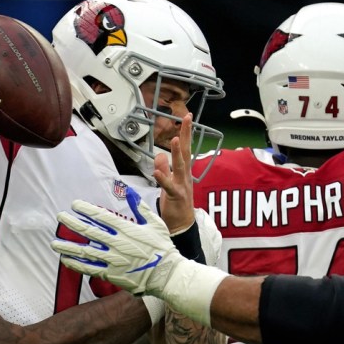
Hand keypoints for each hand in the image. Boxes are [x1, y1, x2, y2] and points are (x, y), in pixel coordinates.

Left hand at [51, 197, 184, 295]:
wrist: (167, 275)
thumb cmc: (162, 248)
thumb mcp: (155, 223)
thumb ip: (140, 207)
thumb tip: (129, 191)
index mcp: (126, 229)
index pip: (101, 216)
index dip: (86, 210)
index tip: (74, 205)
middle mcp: (116, 244)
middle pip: (89, 232)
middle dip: (72, 223)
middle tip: (60, 217)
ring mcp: (112, 260)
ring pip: (85, 251)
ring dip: (68, 246)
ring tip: (54, 243)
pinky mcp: (111, 274)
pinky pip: (89, 268)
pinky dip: (76, 264)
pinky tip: (65, 259)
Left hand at [154, 113, 193, 234]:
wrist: (182, 226)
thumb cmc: (175, 204)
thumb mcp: (167, 183)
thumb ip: (164, 169)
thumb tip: (159, 155)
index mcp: (183, 172)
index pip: (185, 149)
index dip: (185, 133)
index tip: (186, 117)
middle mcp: (185, 176)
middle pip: (186, 152)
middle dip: (186, 135)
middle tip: (186, 118)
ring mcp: (182, 186)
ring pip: (180, 167)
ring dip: (178, 153)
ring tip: (175, 139)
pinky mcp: (176, 197)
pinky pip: (169, 187)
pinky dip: (163, 179)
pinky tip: (156, 172)